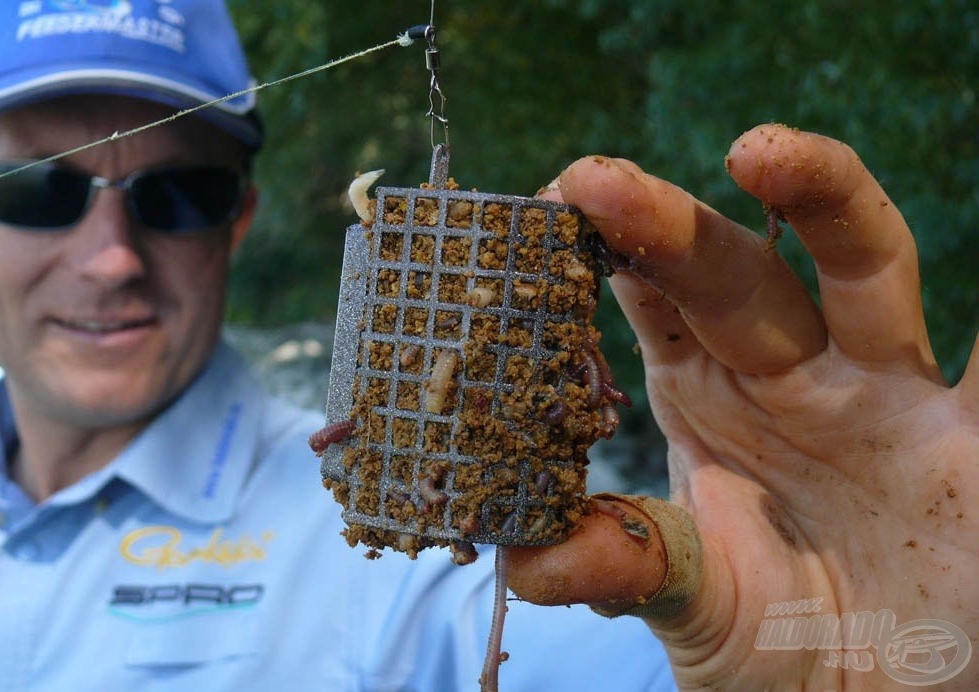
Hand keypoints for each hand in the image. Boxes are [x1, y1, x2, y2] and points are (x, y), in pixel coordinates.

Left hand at [507, 124, 978, 689]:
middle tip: (595, 182)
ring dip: (822, 203)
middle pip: (730, 274)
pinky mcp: (968, 432)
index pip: (649, 298)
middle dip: (668, 226)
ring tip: (761, 154)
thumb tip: (523, 557)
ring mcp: (880, 391)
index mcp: (705, 396)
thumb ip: (621, 564)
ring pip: (858, 271)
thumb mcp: (690, 599)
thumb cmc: (774, 639)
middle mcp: (788, 375)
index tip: (544, 214)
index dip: (601, 253)